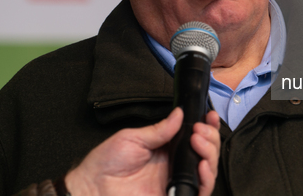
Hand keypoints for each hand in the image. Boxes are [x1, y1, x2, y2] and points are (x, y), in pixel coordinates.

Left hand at [65, 108, 220, 195]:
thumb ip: (159, 129)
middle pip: (206, 151)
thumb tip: (179, 114)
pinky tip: (202, 165)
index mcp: (167, 149)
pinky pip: (200, 191)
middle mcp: (175, 165)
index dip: (206, 126)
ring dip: (210, 153)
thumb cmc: (106, 164)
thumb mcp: (133, 138)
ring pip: (208, 170)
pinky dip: (207, 178)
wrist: (92, 188)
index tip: (208, 116)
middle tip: (199, 129)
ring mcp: (177, 182)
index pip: (194, 137)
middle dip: (210, 136)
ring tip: (198, 141)